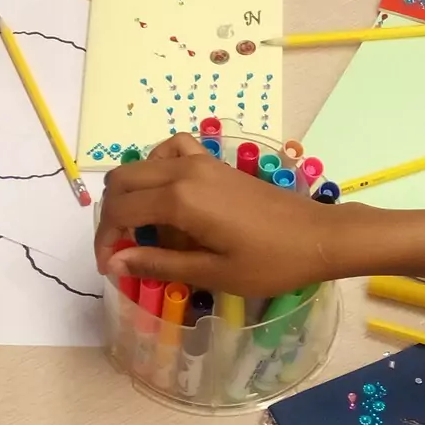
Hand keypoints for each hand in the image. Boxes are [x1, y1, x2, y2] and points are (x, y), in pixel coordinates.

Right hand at [95, 132, 351, 294]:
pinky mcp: (214, 162)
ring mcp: (200, 161)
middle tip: (122, 251)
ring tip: (144, 229)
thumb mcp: (212, 273)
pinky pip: (170, 152)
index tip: (110, 269)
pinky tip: (167, 196)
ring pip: (141, 165)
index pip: (119, 212)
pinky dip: (156, 169)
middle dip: (112, 216)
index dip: (106, 241)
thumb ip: (159, 263)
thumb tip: (113, 262)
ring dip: (131, 193)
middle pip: (121, 181)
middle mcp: (183, 171)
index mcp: (180, 200)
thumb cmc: (270, 262)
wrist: (319, 236)